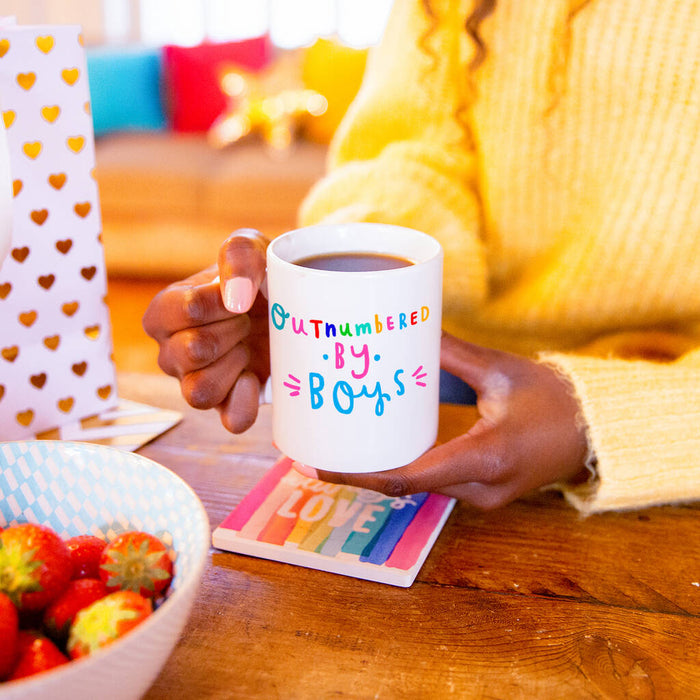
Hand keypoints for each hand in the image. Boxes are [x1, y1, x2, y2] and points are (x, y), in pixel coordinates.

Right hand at [142, 229, 269, 432]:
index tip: (237, 296)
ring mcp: (195, 383)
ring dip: (235, 363)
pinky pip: (230, 421)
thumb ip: (239, 255)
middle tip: (246, 320)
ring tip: (248, 344)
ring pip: (200, 392)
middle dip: (231, 330)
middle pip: (191, 352)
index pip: (182, 311)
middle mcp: (170, 353)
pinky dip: (245, 402)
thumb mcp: (250, 247)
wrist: (290, 304)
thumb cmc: (256, 275)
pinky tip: (255, 377)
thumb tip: (235, 298)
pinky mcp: (228, 405)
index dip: (221, 302)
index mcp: (164, 313)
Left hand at [295, 332, 589, 509]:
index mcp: (486, 457)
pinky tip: (387, 451)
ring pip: (421, 488)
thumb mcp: (500, 370)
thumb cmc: (557, 399)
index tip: (324, 466)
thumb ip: (452, 353)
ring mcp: (485, 497)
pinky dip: (409, 471)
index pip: (409, 477)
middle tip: (324, 448)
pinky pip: (437, 485)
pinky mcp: (486, 494)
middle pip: (408, 485)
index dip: (362, 474)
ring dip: (385, 472)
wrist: (598, 432)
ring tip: (347, 447)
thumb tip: (409, 329)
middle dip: (365, 471)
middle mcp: (482, 488)